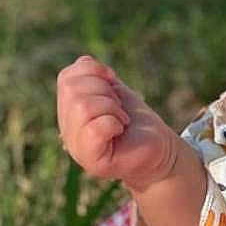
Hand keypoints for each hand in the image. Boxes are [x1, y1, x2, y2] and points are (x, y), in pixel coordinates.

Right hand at [56, 55, 180, 192]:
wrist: (160, 148)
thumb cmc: (136, 120)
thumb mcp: (112, 90)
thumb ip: (91, 75)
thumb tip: (85, 63)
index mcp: (67, 111)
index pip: (66, 79)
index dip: (94, 71)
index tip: (113, 84)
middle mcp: (67, 131)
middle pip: (72, 90)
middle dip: (104, 90)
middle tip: (119, 107)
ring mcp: (78, 148)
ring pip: (82, 107)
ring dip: (111, 106)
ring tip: (121, 119)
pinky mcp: (93, 161)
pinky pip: (96, 128)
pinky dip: (114, 122)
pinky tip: (121, 130)